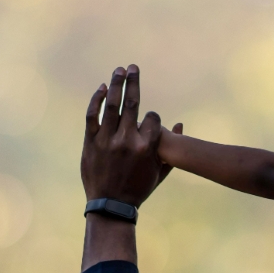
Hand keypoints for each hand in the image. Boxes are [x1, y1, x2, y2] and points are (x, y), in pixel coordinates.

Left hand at [81, 65, 172, 206]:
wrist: (110, 206)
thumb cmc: (138, 189)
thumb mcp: (160, 171)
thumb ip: (172, 148)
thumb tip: (182, 125)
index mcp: (147, 148)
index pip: (154, 119)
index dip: (153, 117)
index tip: (150, 119)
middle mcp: (127, 140)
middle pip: (132, 103)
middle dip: (134, 82)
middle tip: (133, 66)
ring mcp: (107, 140)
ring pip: (112, 105)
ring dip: (116, 84)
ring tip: (119, 70)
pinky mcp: (91, 142)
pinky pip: (93, 116)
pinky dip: (97, 100)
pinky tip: (103, 89)